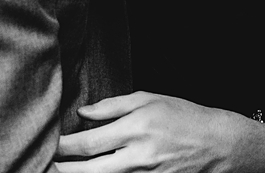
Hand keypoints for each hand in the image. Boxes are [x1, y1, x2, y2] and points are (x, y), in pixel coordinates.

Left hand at [55, 91, 243, 172]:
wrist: (220, 144)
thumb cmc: (184, 116)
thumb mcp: (149, 99)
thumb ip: (113, 106)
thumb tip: (84, 113)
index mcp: (136, 129)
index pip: (89, 143)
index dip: (64, 147)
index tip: (49, 145)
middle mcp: (138, 156)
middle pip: (91, 170)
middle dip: (64, 170)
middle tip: (44, 166)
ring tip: (60, 172)